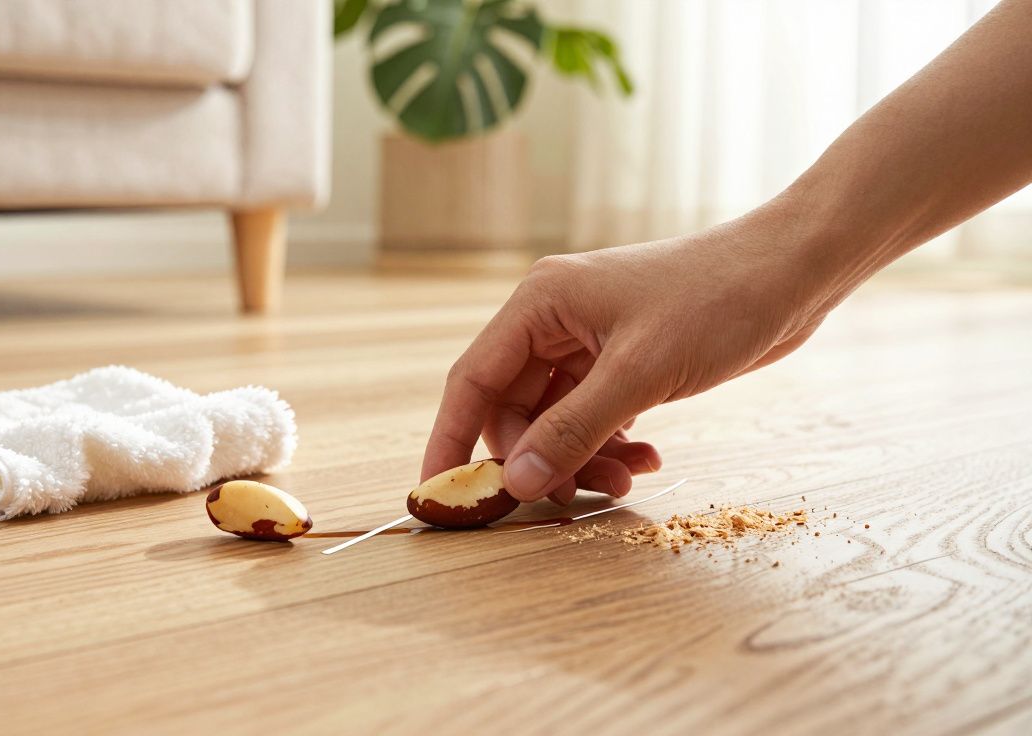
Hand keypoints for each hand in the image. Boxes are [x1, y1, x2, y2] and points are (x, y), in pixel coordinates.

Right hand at [421, 203, 831, 504]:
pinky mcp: (623, 360)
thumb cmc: (716, 300)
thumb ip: (572, 430)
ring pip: (556, 420)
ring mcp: (589, 341)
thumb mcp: (640, 373)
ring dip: (582, 458)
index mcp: (540, 303)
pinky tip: (647, 461)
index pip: (472, 381)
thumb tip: (515, 483)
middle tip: (569, 499)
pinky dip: (611, 446)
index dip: (451, 440)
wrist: (791, 272)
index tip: (437, 494)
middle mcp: (554, 320)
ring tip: (625, 483)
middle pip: (515, 409)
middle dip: (538, 459)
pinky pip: (593, 417)